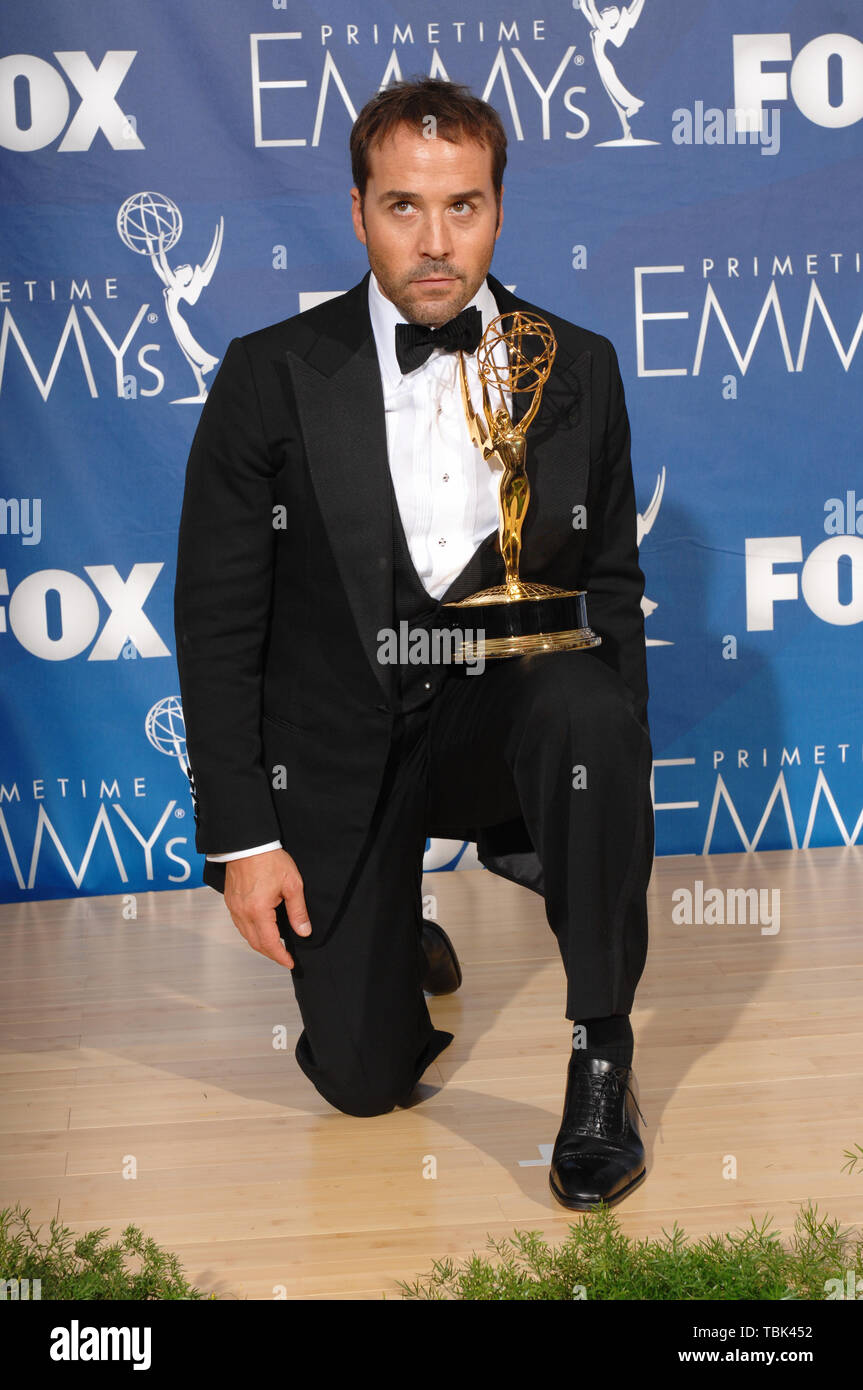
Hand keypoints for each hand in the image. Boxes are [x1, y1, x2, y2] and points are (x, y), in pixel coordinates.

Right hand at [224, 848, 311, 967]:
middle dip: (271, 954)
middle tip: (284, 957)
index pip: (270, 943)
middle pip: (256, 943)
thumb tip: (303, 931)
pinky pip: (239, 924)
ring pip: (246, 935)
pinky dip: (251, 932)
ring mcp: (234, 907)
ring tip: (275, 947)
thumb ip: (298, 911)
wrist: (248, 843)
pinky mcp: (230, 901)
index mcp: (258, 911)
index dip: (281, 956)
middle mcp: (242, 912)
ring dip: (260, 944)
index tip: (290, 962)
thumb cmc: (269, 859)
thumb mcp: (292, 885)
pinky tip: (261, 930)